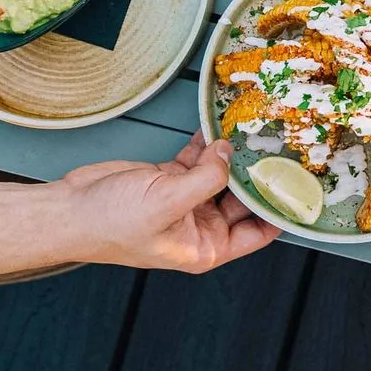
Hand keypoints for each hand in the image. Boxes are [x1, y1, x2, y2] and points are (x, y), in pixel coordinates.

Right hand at [58, 134, 280, 272]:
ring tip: (258, 128)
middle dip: (261, 174)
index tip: (303, 184)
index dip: (280, 209)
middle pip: (244, 198)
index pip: (259, 231)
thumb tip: (228, 153)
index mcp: (206, 247)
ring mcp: (186, 200)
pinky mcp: (170, 178)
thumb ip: (205, 180)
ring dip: (235, 152)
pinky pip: (199, 157)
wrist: (67, 210)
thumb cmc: (109, 225)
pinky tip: (222, 123)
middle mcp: (201, 226)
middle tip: (284, 146)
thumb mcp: (166, 203)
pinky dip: (209, 142)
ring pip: (223, 173)